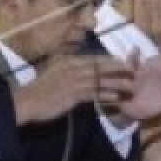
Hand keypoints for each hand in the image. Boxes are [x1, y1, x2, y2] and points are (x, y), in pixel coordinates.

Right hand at [12, 54, 132, 124]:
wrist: (28, 101)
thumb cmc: (40, 89)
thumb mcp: (55, 72)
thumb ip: (69, 68)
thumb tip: (81, 68)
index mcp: (69, 61)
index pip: (94, 58)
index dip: (109, 60)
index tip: (122, 62)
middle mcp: (73, 68)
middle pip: (100, 66)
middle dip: (118, 68)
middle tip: (133, 70)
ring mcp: (74, 81)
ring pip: (100, 80)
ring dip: (116, 83)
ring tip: (130, 86)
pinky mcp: (73, 95)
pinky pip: (94, 94)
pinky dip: (106, 96)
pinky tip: (116, 98)